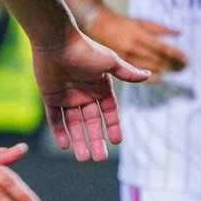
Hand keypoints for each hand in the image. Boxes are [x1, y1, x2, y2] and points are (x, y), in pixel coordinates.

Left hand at [34, 30, 151, 162]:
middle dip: (96, 140)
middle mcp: (85, 94)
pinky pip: (55, 119)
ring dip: (78, 141)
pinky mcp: (50, 97)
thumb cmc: (85, 49)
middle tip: (99, 158)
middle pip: (92, 123)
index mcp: (100, 87)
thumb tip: (149, 74)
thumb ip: (127, 73)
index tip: (117, 142)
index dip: (113, 126)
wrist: (56, 41)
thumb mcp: (110, 62)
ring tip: (83, 158)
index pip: (109, 112)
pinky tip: (65, 145)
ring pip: (74, 124)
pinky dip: (59, 132)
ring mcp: (67, 97)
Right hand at [83, 11, 185, 75]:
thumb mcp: (142, 22)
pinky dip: (152, 77)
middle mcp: (133, 48)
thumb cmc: (122, 23)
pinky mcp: (120, 65)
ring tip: (177, 70)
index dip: (176, 55)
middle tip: (185, 66)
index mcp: (140, 36)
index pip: (163, 48)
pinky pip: (138, 74)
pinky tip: (161, 77)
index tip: (187, 59)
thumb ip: (161, 28)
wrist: (98, 26)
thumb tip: (180, 33)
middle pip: (158, 60)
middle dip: (174, 64)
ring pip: (150, 69)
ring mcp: (126, 58)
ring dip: (166, 70)